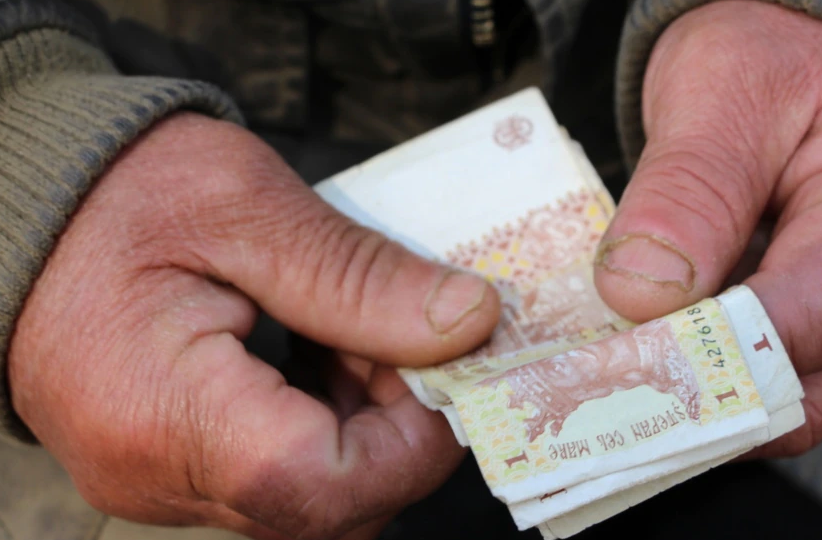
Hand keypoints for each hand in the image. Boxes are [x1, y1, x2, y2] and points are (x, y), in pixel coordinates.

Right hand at [8, 114, 499, 538]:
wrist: (18, 195)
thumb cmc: (116, 189)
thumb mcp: (250, 208)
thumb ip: (361, 278)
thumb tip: (469, 324)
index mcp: (166, 415)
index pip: (324, 488)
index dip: (415, 440)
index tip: (448, 361)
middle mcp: (156, 474)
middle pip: (325, 504)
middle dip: (396, 423)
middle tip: (401, 329)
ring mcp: (159, 478)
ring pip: (308, 493)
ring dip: (362, 418)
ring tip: (352, 325)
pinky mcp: (168, 461)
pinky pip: (274, 470)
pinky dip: (323, 416)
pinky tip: (319, 344)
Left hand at [595, 1, 821, 456]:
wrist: (800, 56)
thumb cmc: (773, 58)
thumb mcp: (720, 91)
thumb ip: (687, 193)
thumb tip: (641, 297)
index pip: (808, 321)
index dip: (708, 358)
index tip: (614, 367)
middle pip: (806, 391)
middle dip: (698, 404)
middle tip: (594, 397)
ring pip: (784, 402)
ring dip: (695, 402)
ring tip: (605, 384)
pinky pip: (766, 379)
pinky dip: (701, 380)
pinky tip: (636, 363)